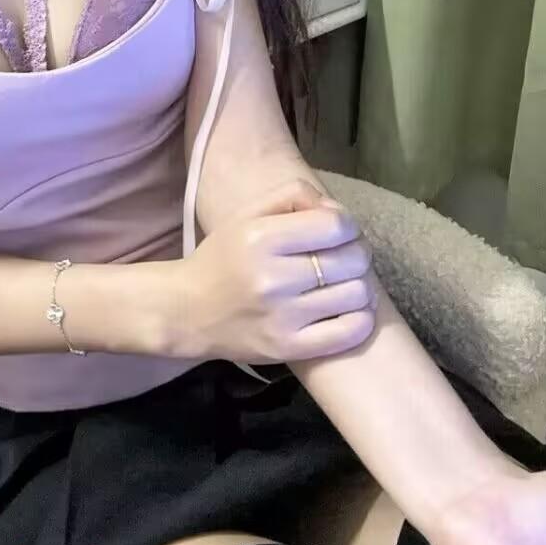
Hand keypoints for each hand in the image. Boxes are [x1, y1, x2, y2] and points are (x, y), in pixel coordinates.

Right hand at [171, 180, 377, 362]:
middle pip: (352, 259)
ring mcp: (282, 318)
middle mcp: (271, 278)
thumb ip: (292, 196)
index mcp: (260, 238)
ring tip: (340, 283)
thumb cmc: (222, 258)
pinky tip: (344, 310)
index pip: (335, 225)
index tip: (337, 231)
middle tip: (343, 256)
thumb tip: (334, 208)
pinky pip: (350, 332)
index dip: (346, 224)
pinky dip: (359, 319)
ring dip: (357, 285)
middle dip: (356, 253)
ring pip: (356, 294)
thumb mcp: (246, 215)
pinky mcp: (288, 348)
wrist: (186, 312)